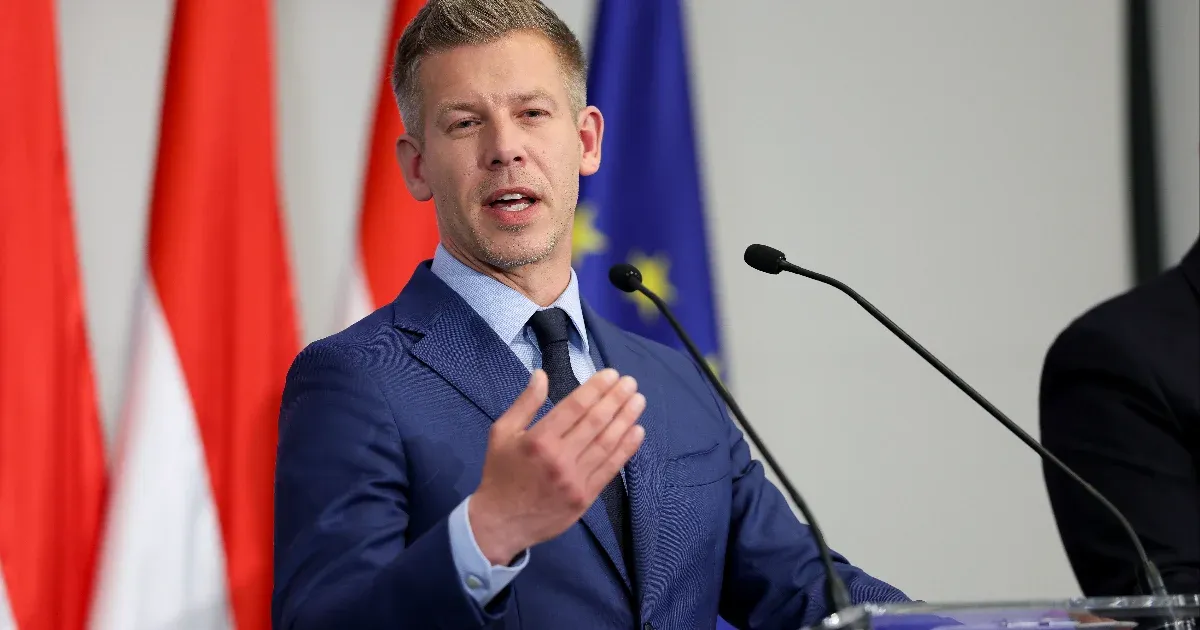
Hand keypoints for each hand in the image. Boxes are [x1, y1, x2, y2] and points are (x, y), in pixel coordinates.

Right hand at [468, 368, 645, 564]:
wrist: (500, 523)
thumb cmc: (500, 473)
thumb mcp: (502, 433)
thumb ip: (524, 403)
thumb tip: (541, 374)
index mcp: (539, 439)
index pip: (575, 407)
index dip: (596, 388)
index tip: (612, 375)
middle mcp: (560, 458)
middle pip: (595, 422)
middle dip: (616, 399)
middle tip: (631, 383)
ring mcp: (575, 480)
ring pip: (607, 443)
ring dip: (626, 419)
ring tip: (638, 401)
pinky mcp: (585, 497)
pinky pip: (610, 469)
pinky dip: (626, 449)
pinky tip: (637, 432)